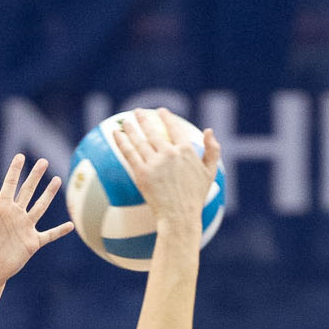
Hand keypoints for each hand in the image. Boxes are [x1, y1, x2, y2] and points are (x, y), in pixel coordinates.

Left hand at [0, 154, 74, 285]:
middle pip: (28, 191)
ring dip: (48, 195)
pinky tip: (70, 225)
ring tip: (57, 180)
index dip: (15, 171)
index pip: (10, 185)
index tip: (20, 156)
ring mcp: (25, 228)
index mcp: (1, 209)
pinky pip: (49, 235)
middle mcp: (15, 215)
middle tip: (43, 161)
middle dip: (35, 176)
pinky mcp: (32, 242)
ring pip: (40, 207)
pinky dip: (59, 231)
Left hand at [107, 118, 220, 234]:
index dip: (167, 118)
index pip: (175, 129)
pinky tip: (116, 134)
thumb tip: (209, 131)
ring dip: (130, 127)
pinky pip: (129, 153)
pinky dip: (121, 141)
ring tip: (125, 121)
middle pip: (153, 131)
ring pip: (139, 140)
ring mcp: (155, 162)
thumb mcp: (210, 173)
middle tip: (138, 111)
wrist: (180, 216)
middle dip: (144, 119)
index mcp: (186, 151)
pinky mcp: (141, 173)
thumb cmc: (195, 197)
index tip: (161, 111)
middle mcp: (170, 153)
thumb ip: (213, 150)